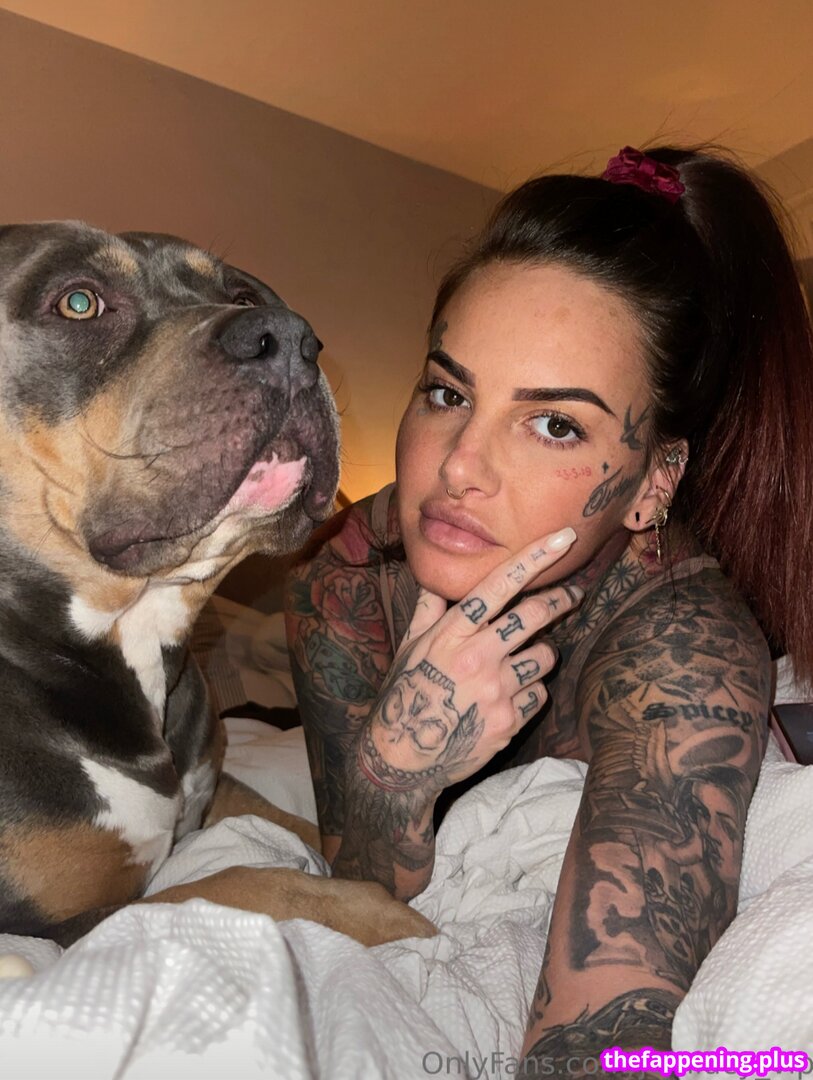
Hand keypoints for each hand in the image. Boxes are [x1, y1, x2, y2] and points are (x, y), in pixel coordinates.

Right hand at [361, 528, 581, 795]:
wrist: (401, 758)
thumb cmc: (404, 694)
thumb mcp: (409, 647)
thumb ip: (429, 610)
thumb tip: (437, 577)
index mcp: (451, 633)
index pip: (498, 585)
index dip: (533, 558)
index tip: (563, 538)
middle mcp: (476, 657)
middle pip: (534, 615)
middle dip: (561, 600)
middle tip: (572, 595)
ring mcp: (495, 691)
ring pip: (545, 657)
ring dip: (542, 655)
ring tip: (525, 662)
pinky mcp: (508, 721)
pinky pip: (539, 695)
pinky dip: (532, 692)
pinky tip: (512, 697)